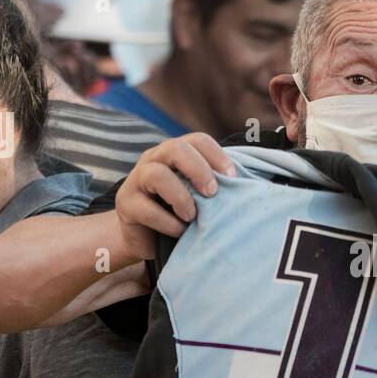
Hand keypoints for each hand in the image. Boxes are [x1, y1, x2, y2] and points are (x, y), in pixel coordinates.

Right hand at [115, 134, 236, 259]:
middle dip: (198, 169)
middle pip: (175, 148)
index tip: (233, 177)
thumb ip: (215, 185)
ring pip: (156, 174)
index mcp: (174, 153)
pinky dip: (169, 223)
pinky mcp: (126, 203)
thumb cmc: (179, 212)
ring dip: (181, 196)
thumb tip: (250, 185)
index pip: (197, 140)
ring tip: (192, 216)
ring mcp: (136, 179)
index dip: (217, 155)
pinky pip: (147, 209)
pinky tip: (180, 232)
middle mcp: (153, 159)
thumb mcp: (198, 195)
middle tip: (212, 192)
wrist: (145, 237)